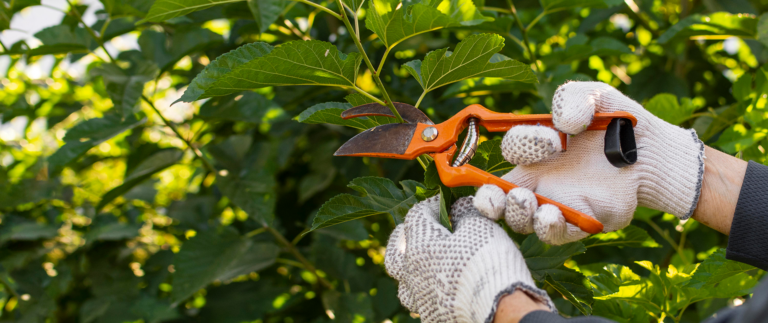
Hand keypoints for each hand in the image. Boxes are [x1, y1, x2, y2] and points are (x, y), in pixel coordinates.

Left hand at [385, 196, 555, 322]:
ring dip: (410, 269)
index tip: (447, 203)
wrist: (500, 309)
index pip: (416, 216)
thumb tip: (459, 206)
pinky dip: (426, 292)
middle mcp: (412, 273)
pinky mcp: (431, 318)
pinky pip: (421, 303)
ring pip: (403, 282)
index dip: (432, 205)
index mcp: (419, 246)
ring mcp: (419, 299)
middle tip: (417, 231)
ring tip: (424, 263)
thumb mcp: (480, 226)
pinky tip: (440, 289)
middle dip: (404, 237)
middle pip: (395, 252)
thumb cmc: (488, 261)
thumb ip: (464, 211)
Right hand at [473, 81, 704, 244]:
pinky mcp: (581, 222)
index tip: (552, 140)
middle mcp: (540, 180)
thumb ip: (573, 98)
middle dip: (489, 199)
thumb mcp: (596, 97)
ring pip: (522, 220)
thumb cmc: (619, 122)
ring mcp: (558, 204)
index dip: (522, 145)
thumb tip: (563, 123)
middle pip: (499, 197)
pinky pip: (556, 234)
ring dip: (517, 214)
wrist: (654, 152)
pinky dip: (548, 228)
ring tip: (527, 202)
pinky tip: (550, 216)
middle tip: (497, 194)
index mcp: (537, 150)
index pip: (511, 151)